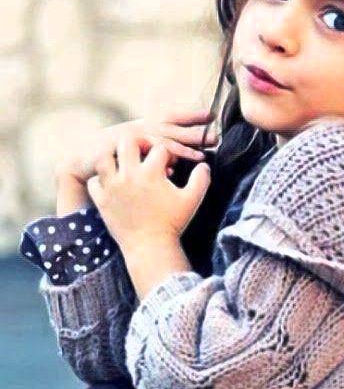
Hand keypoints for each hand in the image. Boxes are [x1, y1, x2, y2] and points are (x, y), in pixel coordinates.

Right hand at [55, 109, 218, 184]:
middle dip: (192, 133)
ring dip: (179, 150)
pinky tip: (171, 172)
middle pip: (170, 130)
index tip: (211, 115)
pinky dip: (154, 166)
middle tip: (215, 137)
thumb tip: (190, 151)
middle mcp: (138, 130)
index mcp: (146, 126)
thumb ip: (163, 146)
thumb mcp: (140, 144)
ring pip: (157, 144)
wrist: (84, 159)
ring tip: (199, 155)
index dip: (191, 114)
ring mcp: (127, 142)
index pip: (172, 116)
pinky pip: (138, 161)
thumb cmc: (117, 153)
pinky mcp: (119, 155)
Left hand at [86, 136, 210, 252]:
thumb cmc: (173, 223)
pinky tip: (113, 184)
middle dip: (139, 143)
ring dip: (115, 158)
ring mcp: (112, 187)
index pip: (160, 148)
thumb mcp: (192, 200)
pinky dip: (102, 179)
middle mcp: (129, 175)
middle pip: (128, 141)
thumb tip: (203, 165)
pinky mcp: (102, 200)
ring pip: (104, 157)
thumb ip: (201, 179)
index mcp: (151, 173)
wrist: (150, 247)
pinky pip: (94, 181)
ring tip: (125, 165)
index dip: (169, 153)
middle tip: (145, 152)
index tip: (172, 166)